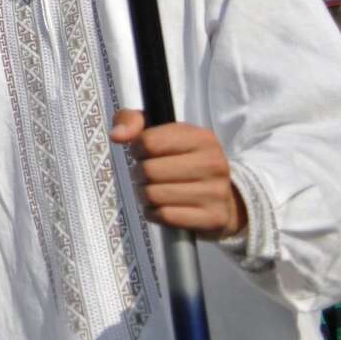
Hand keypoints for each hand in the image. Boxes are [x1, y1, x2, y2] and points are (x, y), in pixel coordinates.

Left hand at [110, 110, 244, 237]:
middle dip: (140, 174)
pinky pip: (165, 216)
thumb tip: (117, 136)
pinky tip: (161, 207)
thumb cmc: (183, 160)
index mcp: (202, 138)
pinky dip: (154, 213)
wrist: (223, 198)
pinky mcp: (214, 218)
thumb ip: (133, 121)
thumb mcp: (162, 132)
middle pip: (149, 171)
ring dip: (145, 195)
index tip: (143, 153)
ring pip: (154, 195)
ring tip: (154, 190)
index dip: (137, 149)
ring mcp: (216, 192)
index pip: (148, 142)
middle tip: (148, 176)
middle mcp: (213, 163)